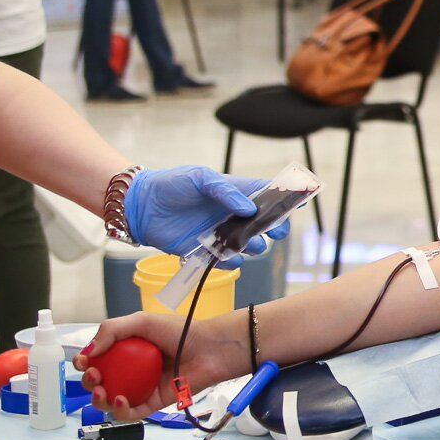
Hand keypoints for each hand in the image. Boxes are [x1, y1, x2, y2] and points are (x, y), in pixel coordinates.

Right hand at [75, 311, 239, 421]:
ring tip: (103, 390)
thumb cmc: (182, 332)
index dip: (85, 363)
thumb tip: (89, 351)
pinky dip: (120, 411)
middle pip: (99, 384)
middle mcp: (130, 372)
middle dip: (88, 383)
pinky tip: (119, 400)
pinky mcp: (153, 404)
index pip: (96, 361)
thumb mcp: (142, 321)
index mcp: (125, 352)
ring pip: (109, 403)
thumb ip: (112, 330)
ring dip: (99, 400)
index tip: (83, 362)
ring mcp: (141, 389)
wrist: (210, 348)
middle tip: (95, 375)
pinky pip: (130, 414)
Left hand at [123, 167, 290, 265]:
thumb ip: (224, 190)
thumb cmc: (170, 184)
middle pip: (266, 225)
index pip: (267, 196)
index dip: (285, 199)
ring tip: (248, 242)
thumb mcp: (199, 177)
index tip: (300, 203)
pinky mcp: (205, 252)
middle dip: (277, 228)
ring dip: (254, 246)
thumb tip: (248, 209)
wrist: (140, 206)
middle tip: (276, 230)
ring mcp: (221, 235)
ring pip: (250, 246)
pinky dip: (230, 261)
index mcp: (235, 193)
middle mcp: (232, 216)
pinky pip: (226, 261)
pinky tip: (224, 256)